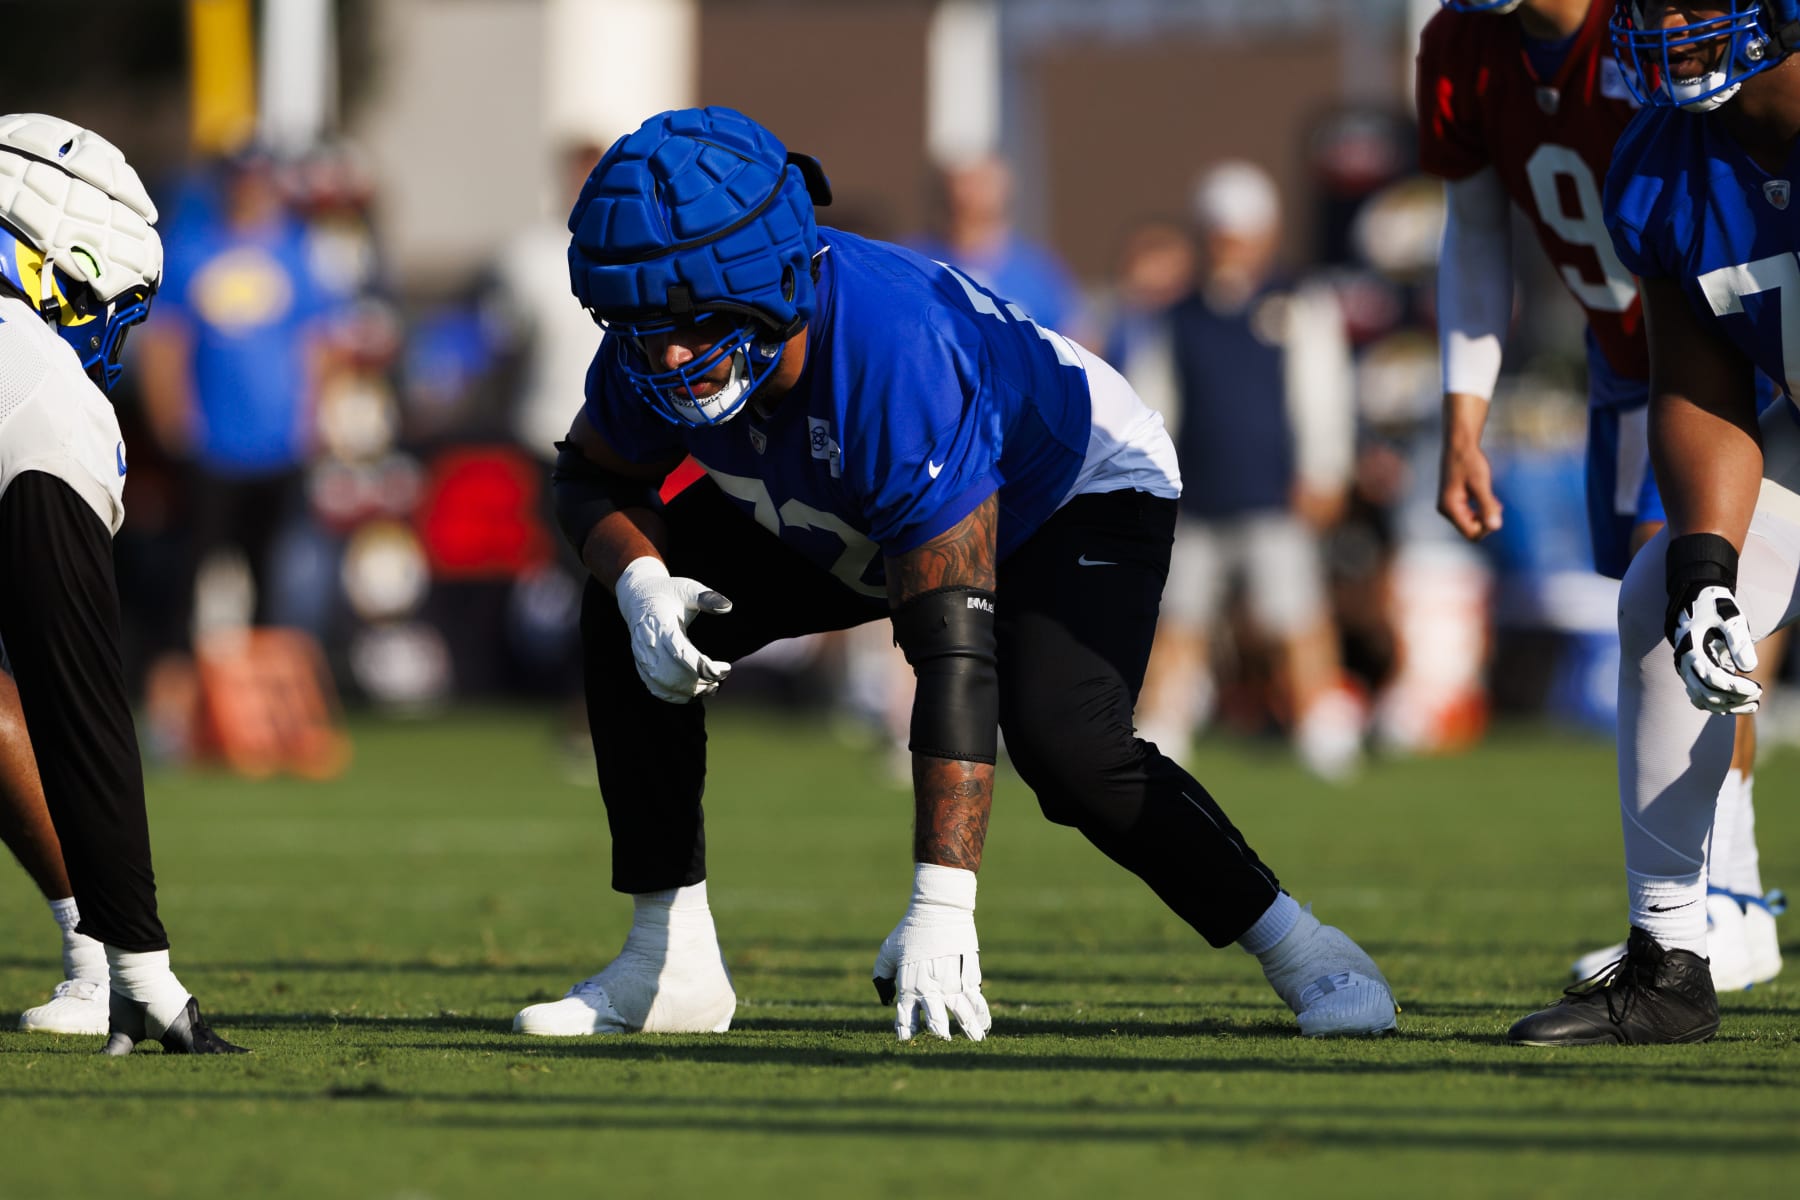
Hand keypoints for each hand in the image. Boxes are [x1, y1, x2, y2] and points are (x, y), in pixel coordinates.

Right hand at [614, 557, 732, 703]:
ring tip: (712, 687)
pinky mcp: (642, 666)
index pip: (680, 653)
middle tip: (721, 676)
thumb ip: (706, 597)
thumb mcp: (687, 587)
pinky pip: (656, 688)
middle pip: (672, 674)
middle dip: (700, 681)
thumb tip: (727, 606)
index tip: (724, 669)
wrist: (639, 598)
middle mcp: (649, 644)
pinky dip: (676, 696)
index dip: (702, 666)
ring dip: (690, 691)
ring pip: (664, 684)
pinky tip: (695, 694)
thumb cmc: (668, 592)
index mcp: (661, 625)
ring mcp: (643, 657)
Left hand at [872, 864, 990, 1041]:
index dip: (907, 1033)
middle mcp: (931, 989)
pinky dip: (982, 1012)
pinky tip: (986, 1024)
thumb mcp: (888, 951)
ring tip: (976, 1041)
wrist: (938, 909)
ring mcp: (953, 982)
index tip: (909, 1043)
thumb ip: (882, 974)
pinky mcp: (969, 974)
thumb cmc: (910, 929)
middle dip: (940, 1037)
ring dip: (970, 1029)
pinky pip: (977, 998)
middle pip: (937, 1022)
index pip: (906, 1019)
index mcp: (908, 986)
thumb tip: (885, 998)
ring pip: (964, 1014)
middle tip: (944, 1046)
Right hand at [1438, 394, 1501, 539]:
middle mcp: (1446, 510)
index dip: (1487, 526)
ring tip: (1493, 499)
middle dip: (1487, 519)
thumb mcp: (1481, 484)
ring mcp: (1449, 507)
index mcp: (1449, 508)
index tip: (1495, 508)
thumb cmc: (1469, 462)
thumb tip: (1496, 527)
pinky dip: (1482, 509)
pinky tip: (1489, 497)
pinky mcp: (1455, 502)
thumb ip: (1487, 506)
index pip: (1471, 533)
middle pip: (1472, 530)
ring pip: (1472, 523)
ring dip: (1486, 513)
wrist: (1459, 445)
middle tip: (1496, 503)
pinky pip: (1471, 515)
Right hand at [1671, 585, 1760, 714]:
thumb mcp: (1730, 618)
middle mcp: (1685, 663)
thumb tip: (1750, 668)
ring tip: (1753, 704)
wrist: (1695, 601)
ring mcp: (1687, 670)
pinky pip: (1700, 698)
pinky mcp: (1692, 674)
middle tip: (1759, 693)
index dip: (1736, 687)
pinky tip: (1738, 704)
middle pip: (1707, 693)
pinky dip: (1718, 705)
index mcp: (1692, 650)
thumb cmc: (1715, 608)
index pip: (1713, 678)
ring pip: (1702, 700)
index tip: (1758, 687)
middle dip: (1735, 698)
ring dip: (1727, 706)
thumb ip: (1738, 641)